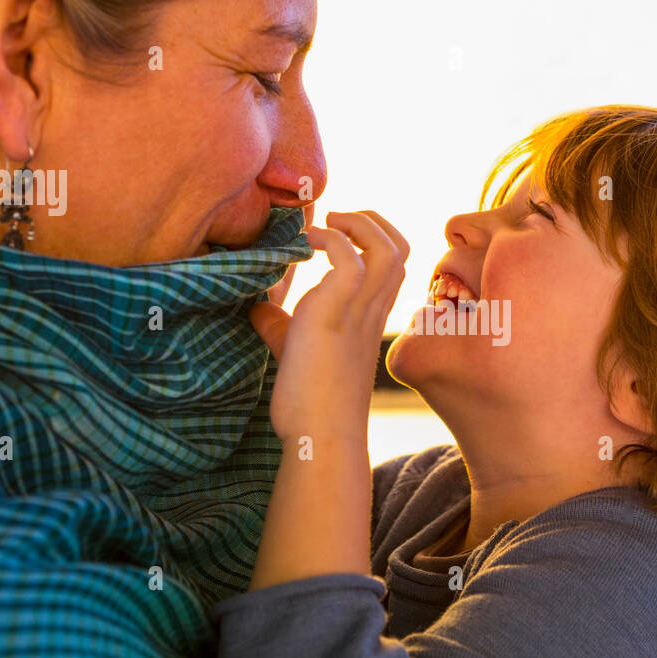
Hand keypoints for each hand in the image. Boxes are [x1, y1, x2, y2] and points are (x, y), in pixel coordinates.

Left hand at [248, 210, 408, 443]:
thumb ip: (281, 327)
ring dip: (357, 223)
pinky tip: (303, 244)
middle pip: (400, 246)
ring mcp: (357, 311)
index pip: (396, 263)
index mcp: (370, 317)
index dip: (375, 237)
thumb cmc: (310, 403)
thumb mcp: (296, 352)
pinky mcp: (334, 313)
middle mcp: (372, 310)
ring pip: (387, 247)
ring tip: (325, 224)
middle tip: (335, 221)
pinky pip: (347, 258)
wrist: (318, 437)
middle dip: (372, 220)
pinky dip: (328, 239)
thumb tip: (256, 309)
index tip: (339, 235)